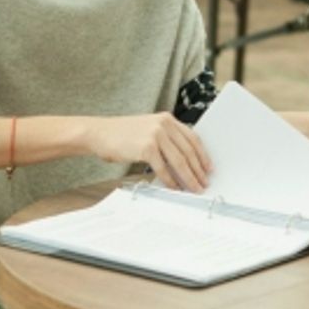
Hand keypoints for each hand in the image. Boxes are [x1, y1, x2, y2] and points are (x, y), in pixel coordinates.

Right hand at [86, 113, 211, 191]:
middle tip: (204, 183)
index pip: (192, 138)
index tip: (209, 168)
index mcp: (167, 119)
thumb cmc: (122, 135)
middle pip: (188, 151)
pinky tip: (175, 189)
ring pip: (179, 161)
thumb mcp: (148, 129)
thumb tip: (184, 163)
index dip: (203, 155)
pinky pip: (164, 169)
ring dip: (189, 178)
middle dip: (198, 170)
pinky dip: (171, 181)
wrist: (99, 133)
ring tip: (194, 189)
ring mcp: (155, 135)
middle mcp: (164, 124)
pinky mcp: (146, 148)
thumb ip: (167, 140)